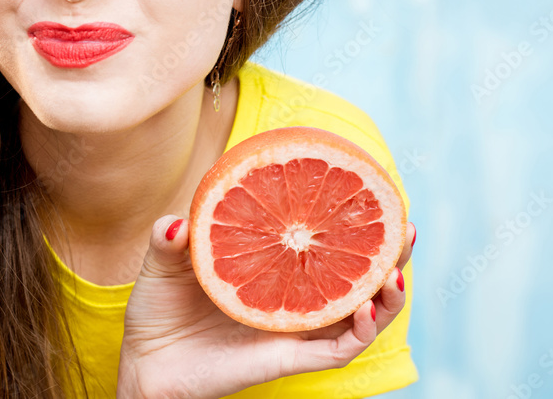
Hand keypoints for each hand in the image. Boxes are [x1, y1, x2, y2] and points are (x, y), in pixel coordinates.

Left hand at [117, 216, 415, 398]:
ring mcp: (290, 328)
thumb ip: (168, 237)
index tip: (373, 190)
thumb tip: (178, 222)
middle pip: (353, 274)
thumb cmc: (158, 310)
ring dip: (386, 295)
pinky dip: (358, 332)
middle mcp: (289, 297)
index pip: (318, 241)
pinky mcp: (285, 358)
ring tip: (398, 270)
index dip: (349, 220)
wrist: (146, 363)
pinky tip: (365, 308)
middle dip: (386, 253)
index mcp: (269, 267)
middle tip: (406, 226)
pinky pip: (335, 349)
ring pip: (357, 314)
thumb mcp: (162, 262)